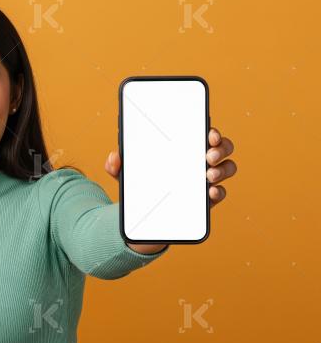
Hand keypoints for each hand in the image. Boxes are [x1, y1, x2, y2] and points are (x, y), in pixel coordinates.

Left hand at [105, 127, 236, 207]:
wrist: (143, 213)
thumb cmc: (140, 182)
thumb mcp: (126, 173)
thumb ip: (116, 164)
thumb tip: (114, 157)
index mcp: (183, 147)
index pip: (202, 132)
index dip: (211, 130)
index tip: (208, 133)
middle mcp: (199, 160)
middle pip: (222, 147)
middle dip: (221, 147)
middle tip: (208, 154)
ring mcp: (206, 179)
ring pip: (227, 168)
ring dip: (223, 169)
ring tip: (209, 174)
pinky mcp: (207, 199)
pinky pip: (221, 192)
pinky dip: (219, 191)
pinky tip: (211, 191)